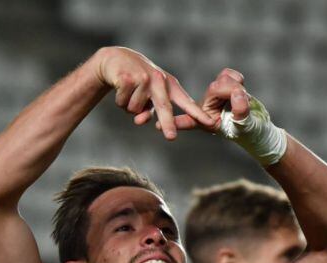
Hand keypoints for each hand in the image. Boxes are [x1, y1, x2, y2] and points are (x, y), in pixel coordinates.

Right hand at [92, 46, 214, 139]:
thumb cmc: (137, 80)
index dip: (198, 114)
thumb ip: (151, 110)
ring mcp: (143, 78)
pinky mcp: (127, 78)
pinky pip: (123, 103)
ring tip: (129, 93)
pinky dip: (120, 101)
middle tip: (172, 138)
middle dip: (168, 123)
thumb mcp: (149, 94)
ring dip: (129, 107)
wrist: (115, 59)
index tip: (211, 123)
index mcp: (169, 85)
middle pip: (164, 107)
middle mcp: (159, 80)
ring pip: (135, 110)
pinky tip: (121, 88)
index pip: (186, 102)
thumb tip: (140, 121)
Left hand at [152, 67, 250, 132]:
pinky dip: (238, 79)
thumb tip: (236, 93)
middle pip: (215, 89)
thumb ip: (241, 110)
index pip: (190, 121)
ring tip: (242, 97)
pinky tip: (240, 87)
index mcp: (206, 122)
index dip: (177, 122)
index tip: (159, 126)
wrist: (259, 121)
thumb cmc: (251, 129)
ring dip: (237, 86)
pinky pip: (229, 75)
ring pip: (223, 80)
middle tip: (241, 95)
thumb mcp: (247, 125)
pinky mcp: (223, 84)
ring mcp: (214, 94)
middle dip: (230, 90)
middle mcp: (207, 106)